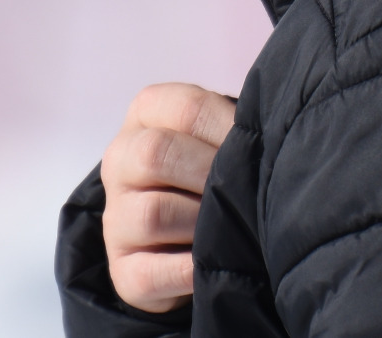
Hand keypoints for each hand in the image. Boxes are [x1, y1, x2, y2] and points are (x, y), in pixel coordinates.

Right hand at [101, 82, 237, 312]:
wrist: (190, 233)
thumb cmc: (215, 172)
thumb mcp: (223, 137)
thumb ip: (237, 129)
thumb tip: (267, 137)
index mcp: (147, 115)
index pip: (188, 109)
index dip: (229, 131)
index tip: (259, 149)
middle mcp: (120, 161)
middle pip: (155, 154)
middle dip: (210, 175)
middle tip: (243, 192)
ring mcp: (115, 218)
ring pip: (152, 214)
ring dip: (202, 224)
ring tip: (230, 228)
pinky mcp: (122, 270)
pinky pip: (149, 273)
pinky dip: (189, 271)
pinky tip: (213, 265)